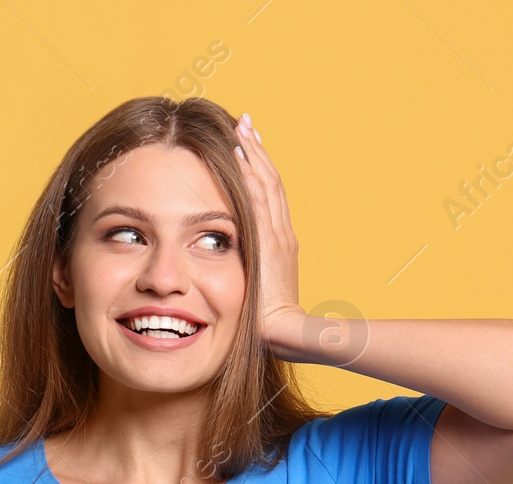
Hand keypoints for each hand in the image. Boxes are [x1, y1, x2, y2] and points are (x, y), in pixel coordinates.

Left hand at [233, 112, 306, 359]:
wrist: (282, 331)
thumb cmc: (266, 319)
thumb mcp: (256, 287)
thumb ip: (248, 271)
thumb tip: (229, 266)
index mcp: (280, 242)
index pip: (270, 196)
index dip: (259, 170)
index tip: (247, 147)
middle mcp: (283, 232)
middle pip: (271, 181)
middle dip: (257, 151)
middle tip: (245, 123)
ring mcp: (279, 234)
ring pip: (266, 183)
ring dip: (253, 154)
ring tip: (241, 128)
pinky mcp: (269, 239)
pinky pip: (259, 198)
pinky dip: (250, 174)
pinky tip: (239, 154)